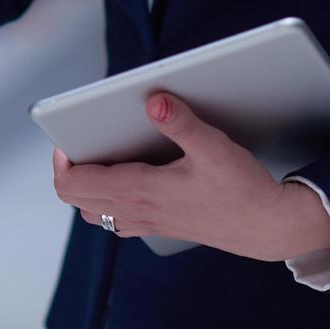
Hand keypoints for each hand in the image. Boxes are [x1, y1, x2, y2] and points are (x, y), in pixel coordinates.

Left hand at [51, 93, 329, 261]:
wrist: (267, 227)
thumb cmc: (242, 189)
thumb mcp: (213, 147)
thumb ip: (180, 122)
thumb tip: (153, 101)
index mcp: (139, 190)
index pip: (74, 184)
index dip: (61, 161)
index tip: (67, 139)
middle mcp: (136, 211)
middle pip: (75, 199)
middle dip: (68, 171)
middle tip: (79, 143)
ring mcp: (146, 223)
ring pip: (93, 212)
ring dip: (86, 188)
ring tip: (98, 159)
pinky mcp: (159, 227)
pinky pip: (116, 220)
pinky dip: (107, 202)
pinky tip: (125, 181)